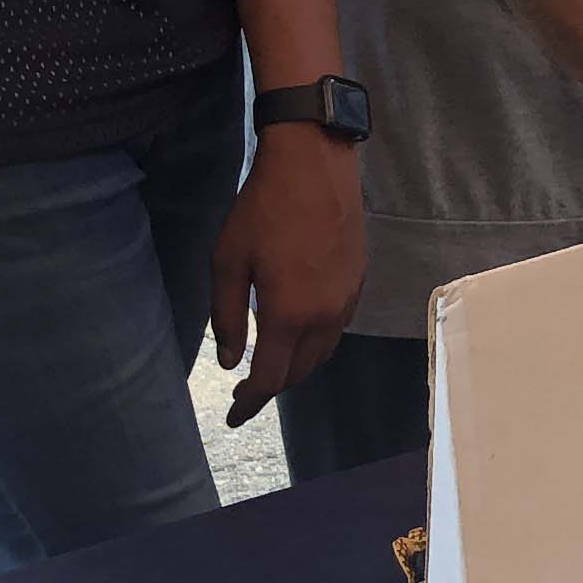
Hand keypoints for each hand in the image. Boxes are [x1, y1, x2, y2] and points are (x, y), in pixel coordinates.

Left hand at [209, 122, 366, 424]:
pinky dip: (314, 345)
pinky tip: (296, 333)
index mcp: (288, 315)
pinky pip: (335, 331)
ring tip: (270, 367)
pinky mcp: (357, 284)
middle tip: (245, 393)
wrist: (315, 165)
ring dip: (295, 368)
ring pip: (321, 355)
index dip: (249, 404)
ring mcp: (346, 301)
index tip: (232, 417)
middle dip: (272, 389)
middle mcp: (324, 317)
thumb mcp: (227, 261)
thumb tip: (229, 362)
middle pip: (299, 373)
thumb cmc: (262, 209)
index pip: (270, 379)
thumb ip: (225, 317)